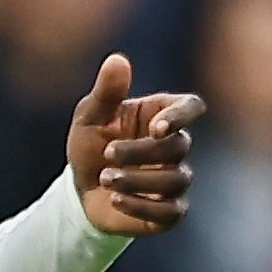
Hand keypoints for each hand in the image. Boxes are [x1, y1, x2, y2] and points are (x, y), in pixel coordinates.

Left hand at [68, 56, 200, 236]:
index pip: (191, 107)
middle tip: (106, 153)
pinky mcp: (170, 211)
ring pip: (176, 180)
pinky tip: (115, 199)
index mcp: (162, 115)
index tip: (157, 127)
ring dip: (137, 180)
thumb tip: (117, 60)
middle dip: (140, 151)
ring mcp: (176, 179)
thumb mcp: (90, 117)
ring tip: (104, 178)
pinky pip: (170, 212)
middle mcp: (176, 146)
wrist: (80, 190)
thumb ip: (106, 92)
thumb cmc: (90, 144)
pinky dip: (141, 206)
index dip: (181, 116)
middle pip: (178, 146)